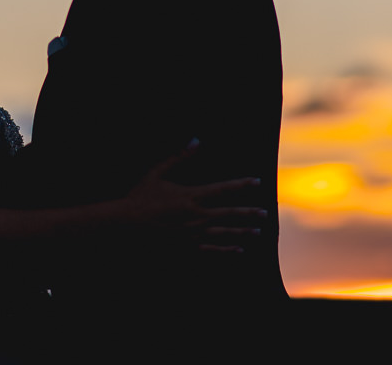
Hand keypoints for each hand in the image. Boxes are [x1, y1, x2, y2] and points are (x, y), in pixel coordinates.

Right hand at [126, 140, 266, 252]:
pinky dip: (226, 250)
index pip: (223, 189)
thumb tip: (196, 139)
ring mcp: (192, 233)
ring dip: (242, 232)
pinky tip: (239, 250)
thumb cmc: (140, 196)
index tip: (257, 181)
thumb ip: (179, 157)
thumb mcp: (157, 172)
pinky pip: (211, 249)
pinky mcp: (186, 247)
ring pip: (224, 233)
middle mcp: (195, 215)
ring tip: (257, 231)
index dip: (242, 185)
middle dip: (248, 213)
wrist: (126, 224)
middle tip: (265, 213)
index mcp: (190, 196)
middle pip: (229, 213)